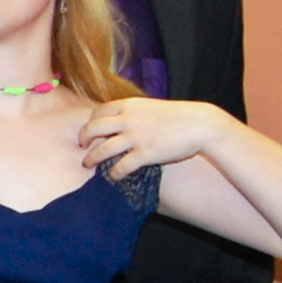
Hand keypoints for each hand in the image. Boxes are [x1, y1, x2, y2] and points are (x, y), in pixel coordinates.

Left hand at [78, 98, 228, 177]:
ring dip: (91, 158)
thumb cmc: (179, 116)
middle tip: (81, 146)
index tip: (89, 129)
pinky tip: (112, 177)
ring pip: (102, 149)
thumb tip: (123, 120)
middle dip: (83, 138)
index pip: (99, 111)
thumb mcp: (152, 107)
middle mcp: (128, 120)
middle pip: (94, 128)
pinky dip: (113, 173)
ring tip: (87, 164)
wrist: (200, 125)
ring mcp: (135, 137)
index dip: (90, 121)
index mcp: (130, 105)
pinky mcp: (145, 154)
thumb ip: (135, 113)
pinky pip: (121, 166)